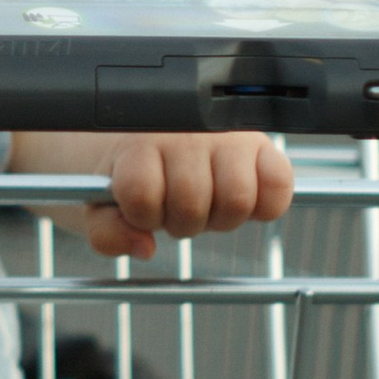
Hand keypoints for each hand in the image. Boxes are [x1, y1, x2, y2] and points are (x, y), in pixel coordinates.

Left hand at [87, 132, 293, 262]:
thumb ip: (106, 231)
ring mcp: (229, 136)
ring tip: (207, 202)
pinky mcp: (263, 145)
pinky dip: (267, 204)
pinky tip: (241, 198)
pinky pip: (278, 185)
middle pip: (192, 202)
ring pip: (236, 199)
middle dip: (181, 220)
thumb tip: (144, 248)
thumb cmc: (128, 171)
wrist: (152, 130)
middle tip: (176, 208)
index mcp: (142, 140)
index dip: (141, 213)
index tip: (140, 208)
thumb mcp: (100, 202)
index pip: (142, 191)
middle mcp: (188, 130)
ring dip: (220, 216)